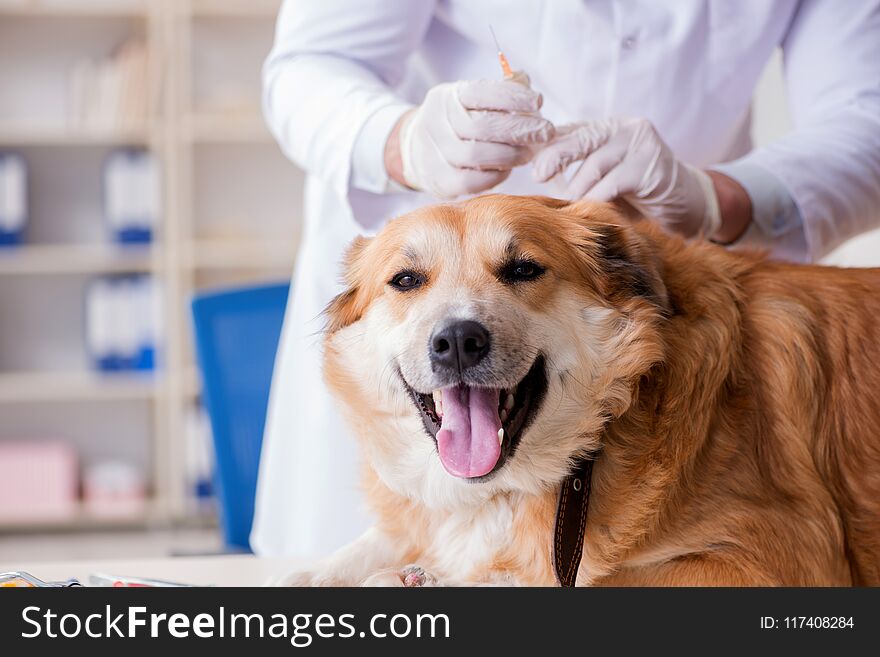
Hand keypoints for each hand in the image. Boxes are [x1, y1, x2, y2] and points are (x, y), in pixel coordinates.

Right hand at [391, 80, 554, 198]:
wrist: (415, 151)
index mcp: (447, 97)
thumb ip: (498, 96)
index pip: (481, 93)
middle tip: (545, 131)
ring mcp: (434, 154)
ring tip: (529, 152)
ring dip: (510, 154)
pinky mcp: (440, 181)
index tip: (538, 102)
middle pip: (481, 127)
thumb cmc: (455, 123)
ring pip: (476, 155)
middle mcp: (436, 123)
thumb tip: (530, 93)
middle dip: (519, 129)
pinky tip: (508, 168)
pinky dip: (496, 174)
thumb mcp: (468, 100)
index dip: (512, 97)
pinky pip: (473, 181)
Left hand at [533, 118, 720, 238]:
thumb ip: (578, 170)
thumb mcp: (605, 177)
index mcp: (608, 129)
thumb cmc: (638, 194)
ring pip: (594, 165)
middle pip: (580, 140)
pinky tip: (591, 209)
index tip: (528, 163)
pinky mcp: (651, 166)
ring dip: (578, 189)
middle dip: (555, 157)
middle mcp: (624, 128)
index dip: (547, 146)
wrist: (687, 204)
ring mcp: (641, 144)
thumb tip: (537, 173)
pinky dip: (597, 199)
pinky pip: (613, 184)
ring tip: (569, 205)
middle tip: (538, 175)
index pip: (570, 131)